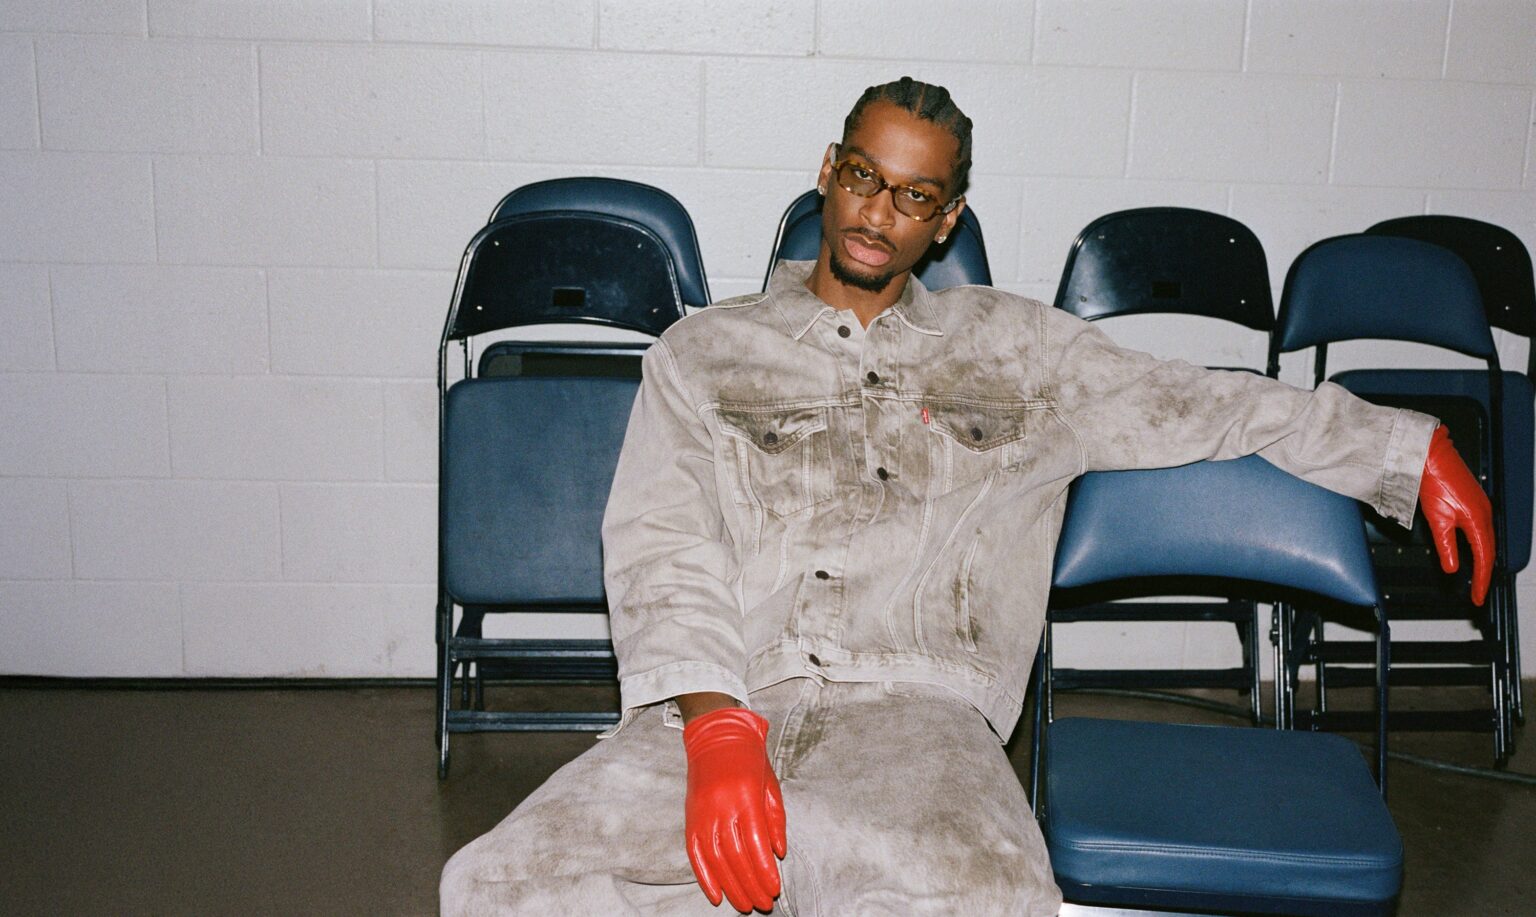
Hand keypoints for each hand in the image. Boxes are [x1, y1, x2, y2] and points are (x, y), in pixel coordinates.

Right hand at [683, 707, 786, 912]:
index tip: (774, 888)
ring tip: (744, 904)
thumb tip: (778, 853)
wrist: (717, 736)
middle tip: (763, 904)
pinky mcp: (690, 818)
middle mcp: (722, 807)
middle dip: (751, 885)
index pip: (755, 844)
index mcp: (746, 797)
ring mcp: (703, 813)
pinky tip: (716, 895)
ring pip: (716, 859)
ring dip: (731, 886)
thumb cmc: (750, 759)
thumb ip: (775, 821)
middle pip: (736, 857)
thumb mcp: (771, 785)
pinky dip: (704, 877)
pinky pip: (695, 853)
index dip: (764, 870)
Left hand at [1419, 425, 1494, 605]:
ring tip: (1477, 580)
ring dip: (1483, 562)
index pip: (1484, 559)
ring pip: (1487, 541)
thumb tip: (1452, 568)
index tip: (1477, 597)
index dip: (1481, 580)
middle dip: (1484, 575)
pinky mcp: (1475, 503)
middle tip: (1478, 594)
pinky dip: (1480, 547)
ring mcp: (1482, 507)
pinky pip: (1482, 531)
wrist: (1431, 457)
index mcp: (1478, 520)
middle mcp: (1485, 514)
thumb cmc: (1433, 482)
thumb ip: (1446, 546)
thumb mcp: (1437, 520)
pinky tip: (1475, 553)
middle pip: (1489, 552)